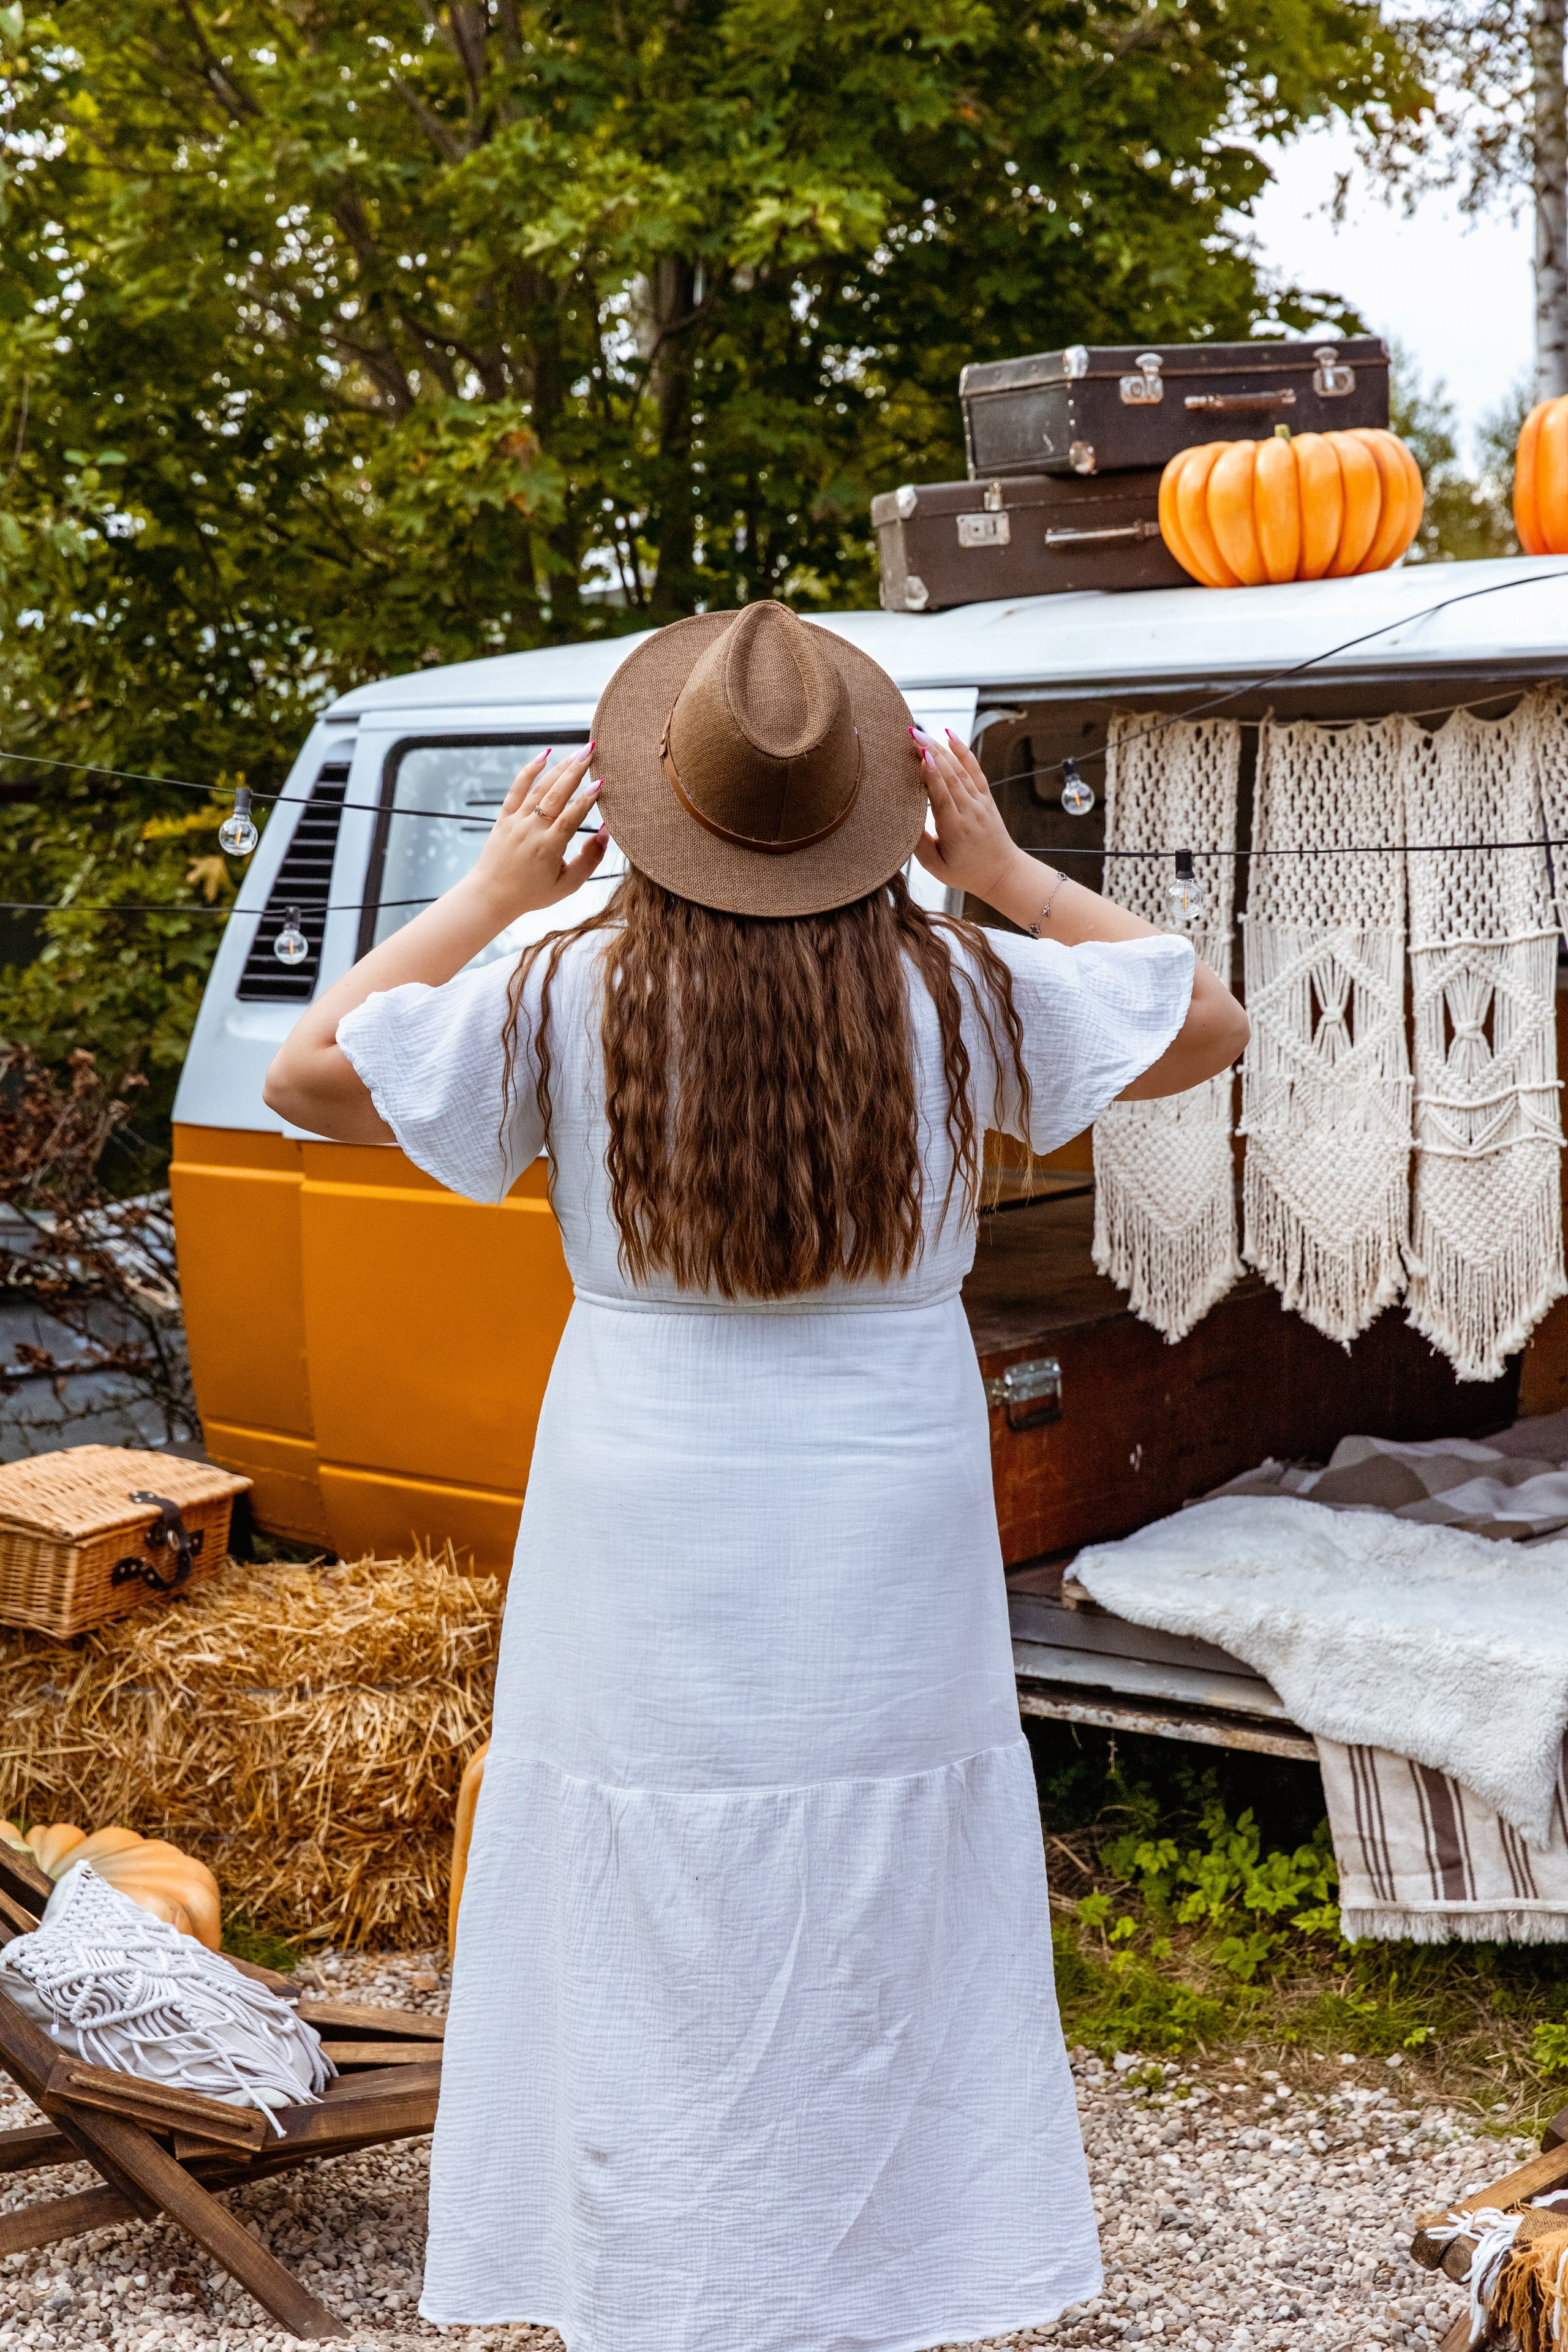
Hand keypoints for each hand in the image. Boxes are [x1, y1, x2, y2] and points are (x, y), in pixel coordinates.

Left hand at [465, 746, 607, 922]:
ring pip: (540, 788)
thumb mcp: (568, 885)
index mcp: (549, 848)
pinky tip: (543, 755)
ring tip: (578, 752)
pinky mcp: (504, 818)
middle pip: (557, 794)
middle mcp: (531, 830)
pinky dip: (529, 770)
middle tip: (592, 750)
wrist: (491, 895)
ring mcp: (516, 821)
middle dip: (576, 770)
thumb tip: (605, 833)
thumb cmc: (532, 893)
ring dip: (560, 767)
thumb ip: (589, 860)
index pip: (572, 817)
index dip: (588, 799)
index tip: (601, 782)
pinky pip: (516, 789)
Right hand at [911, 726, 1030, 906]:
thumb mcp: (937, 867)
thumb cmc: (966, 872)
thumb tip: (899, 822)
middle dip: (930, 751)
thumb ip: (918, 845)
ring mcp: (980, 802)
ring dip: (941, 748)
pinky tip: (950, 735)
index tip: (919, 754)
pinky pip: (974, 770)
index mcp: (956, 829)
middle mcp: (970, 811)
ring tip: (921, 732)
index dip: (930, 774)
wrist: (1002, 873)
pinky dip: (963, 751)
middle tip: (910, 733)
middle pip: (949, 775)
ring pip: (960, 769)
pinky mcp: (985, 797)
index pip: (941, 796)